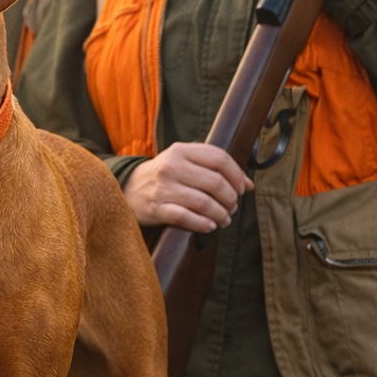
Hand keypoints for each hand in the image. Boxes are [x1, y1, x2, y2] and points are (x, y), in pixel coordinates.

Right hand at [122, 142, 253, 233]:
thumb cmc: (165, 176)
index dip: (237, 175)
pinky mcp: (156, 208)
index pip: (219, 159)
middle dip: (231, 199)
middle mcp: (171, 166)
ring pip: (204, 203)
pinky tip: (210, 226)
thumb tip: (249, 185)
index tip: (241, 188)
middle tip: (232, 207)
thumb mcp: (184, 162)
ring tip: (224, 219)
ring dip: (221, 215)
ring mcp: (163, 188)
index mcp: (180, 150)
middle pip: (216, 183)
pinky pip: (187, 218)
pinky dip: (203, 224)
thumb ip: (214, 168)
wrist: (128, 188)